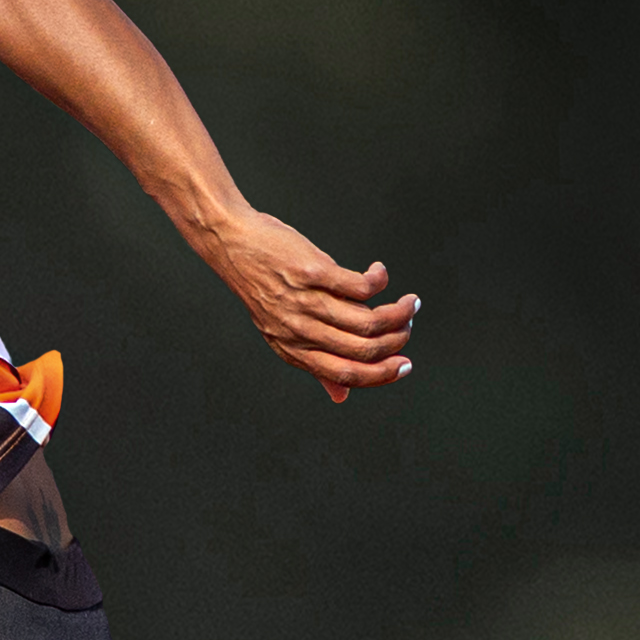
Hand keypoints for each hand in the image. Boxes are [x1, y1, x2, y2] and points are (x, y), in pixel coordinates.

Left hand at [209, 209, 418, 401]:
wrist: (230, 242)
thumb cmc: (261, 286)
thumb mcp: (279, 332)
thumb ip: (312, 362)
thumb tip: (342, 396)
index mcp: (292, 350)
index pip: (345, 374)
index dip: (382, 374)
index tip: (406, 364)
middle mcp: (298, 330)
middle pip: (363, 350)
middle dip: (398, 339)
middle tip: (409, 323)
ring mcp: (304, 302)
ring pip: (367, 320)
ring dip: (398, 312)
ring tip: (409, 302)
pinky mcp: (312, 272)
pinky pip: (361, 287)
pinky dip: (379, 280)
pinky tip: (379, 272)